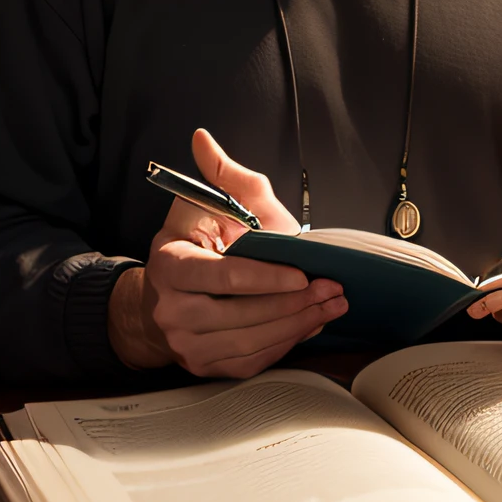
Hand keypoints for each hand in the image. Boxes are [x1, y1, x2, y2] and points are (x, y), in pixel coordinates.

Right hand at [108, 128, 347, 377]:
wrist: (172, 293)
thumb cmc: (201, 241)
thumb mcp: (215, 202)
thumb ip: (222, 174)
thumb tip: (203, 137)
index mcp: (170, 263)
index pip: (222, 276)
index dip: (266, 278)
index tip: (303, 273)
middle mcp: (171, 308)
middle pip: (238, 315)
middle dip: (292, 303)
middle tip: (331, 290)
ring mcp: (185, 342)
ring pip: (247, 342)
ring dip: (296, 325)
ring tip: (331, 305)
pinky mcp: (202, 364)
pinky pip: (248, 361)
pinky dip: (283, 345)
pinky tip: (310, 324)